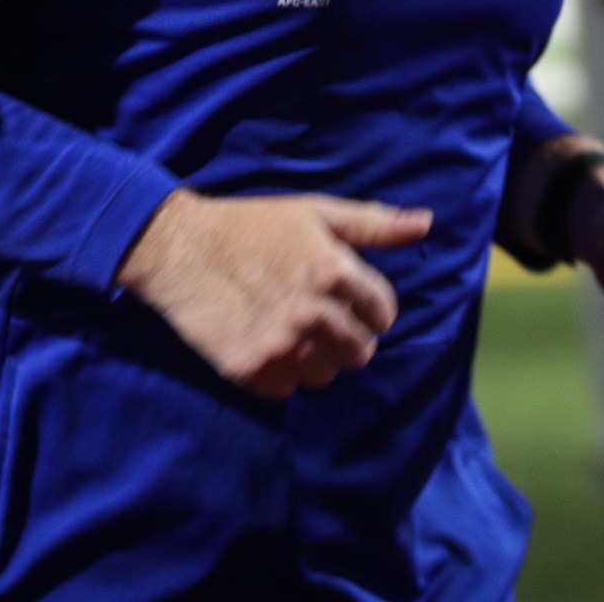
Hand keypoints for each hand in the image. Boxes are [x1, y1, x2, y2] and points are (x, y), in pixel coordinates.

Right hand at [114, 189, 431, 399]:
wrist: (177, 247)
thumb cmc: (250, 225)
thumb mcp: (314, 213)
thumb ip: (374, 224)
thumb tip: (426, 223)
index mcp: (334, 272)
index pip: (384, 313)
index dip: (368, 305)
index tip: (345, 296)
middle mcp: (312, 313)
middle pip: (361, 351)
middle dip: (346, 334)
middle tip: (317, 315)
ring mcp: (280, 346)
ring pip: (326, 375)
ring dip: (316, 357)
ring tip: (292, 330)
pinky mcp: (249, 369)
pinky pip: (287, 390)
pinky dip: (281, 373)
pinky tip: (265, 343)